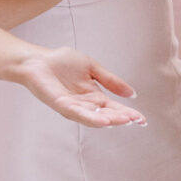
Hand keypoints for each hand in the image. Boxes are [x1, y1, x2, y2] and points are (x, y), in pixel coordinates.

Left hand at [18, 50, 143, 129]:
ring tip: (124, 121)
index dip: (128, 114)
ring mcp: (73, 107)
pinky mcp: (60, 104)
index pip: (114, 108)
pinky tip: (102, 120)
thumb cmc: (61, 62)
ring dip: (109, 120)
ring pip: (93, 117)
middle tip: (137, 121)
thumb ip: (111, 81)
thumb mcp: (93, 68)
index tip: (143, 120)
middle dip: (122, 118)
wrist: (38, 59)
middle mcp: (85, 105)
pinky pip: (77, 113)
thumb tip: (133, 94)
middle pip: (106, 115)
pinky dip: (90, 117)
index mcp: (93, 97)